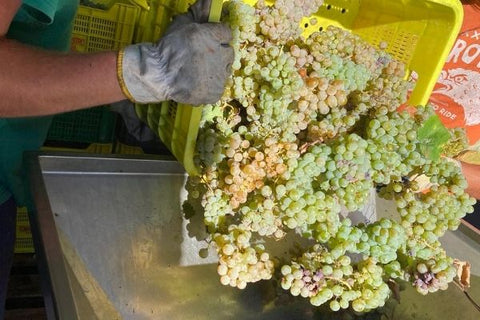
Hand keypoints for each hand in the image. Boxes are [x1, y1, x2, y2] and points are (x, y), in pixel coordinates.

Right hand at [117, 0, 233, 104]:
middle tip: (203, 57)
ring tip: (198, 71)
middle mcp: (218, 55)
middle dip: (219, 53)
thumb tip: (209, 1)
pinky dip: (211, 86)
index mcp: (211, 36)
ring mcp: (218, 76)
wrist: (157, 76)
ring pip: (225, 70)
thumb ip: (198, 12)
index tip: (209, 40)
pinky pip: (219, 87)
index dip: (217, 36)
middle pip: (229, 52)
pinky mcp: (216, 92)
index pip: (226, 33)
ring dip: (216, 69)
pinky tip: (198, 82)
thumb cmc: (167, 48)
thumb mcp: (181, 24)